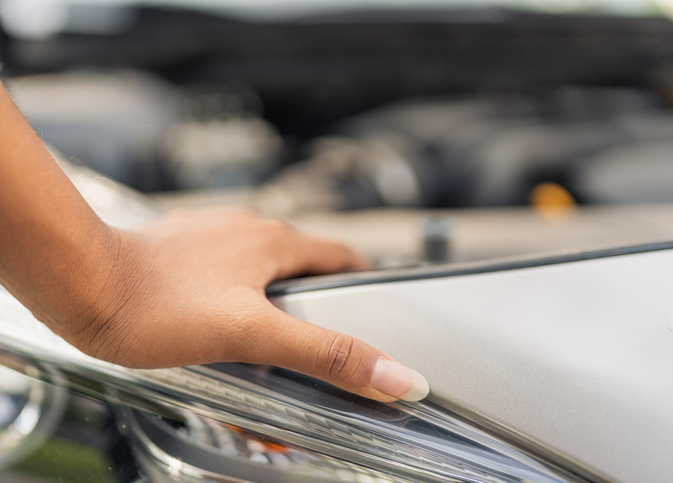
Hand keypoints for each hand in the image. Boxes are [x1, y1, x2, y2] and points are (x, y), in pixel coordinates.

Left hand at [53, 209, 428, 401]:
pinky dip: (235, 295)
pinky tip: (220, 321)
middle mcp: (246, 230)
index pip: (340, 256)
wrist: (79, 284)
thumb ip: (325, 355)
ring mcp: (210, 237)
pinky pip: (223, 271)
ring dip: (273, 298)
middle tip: (319, 334)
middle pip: (301, 263)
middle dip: (315, 300)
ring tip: (271, 336)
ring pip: (259, 267)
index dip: (361, 281)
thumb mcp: (253, 335)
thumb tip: (393, 374)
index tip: (372, 305)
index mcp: (274, 242)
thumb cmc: (155, 304)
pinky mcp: (181, 250)